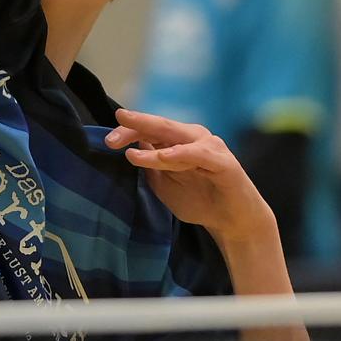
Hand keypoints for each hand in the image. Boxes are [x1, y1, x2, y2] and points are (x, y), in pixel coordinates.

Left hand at [105, 108, 274, 244]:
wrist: (233, 221)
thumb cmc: (200, 200)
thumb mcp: (165, 184)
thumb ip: (151, 166)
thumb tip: (131, 147)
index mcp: (179, 141)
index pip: (150, 130)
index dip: (129, 132)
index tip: (108, 141)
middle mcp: (194, 138)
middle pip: (162, 126)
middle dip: (138, 124)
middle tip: (118, 119)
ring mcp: (210, 148)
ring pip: (177, 140)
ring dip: (153, 147)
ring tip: (131, 154)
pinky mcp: (223, 162)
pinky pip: (198, 155)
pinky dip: (181, 154)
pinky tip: (165, 157)